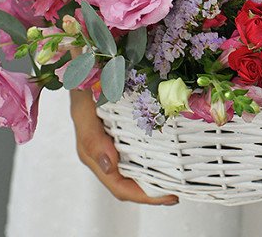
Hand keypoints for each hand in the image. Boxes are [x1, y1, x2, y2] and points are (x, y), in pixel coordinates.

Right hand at [70, 89, 178, 204]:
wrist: (81, 64)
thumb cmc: (82, 86)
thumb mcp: (83, 110)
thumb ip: (91, 138)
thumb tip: (109, 167)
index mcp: (93, 154)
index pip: (120, 186)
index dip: (145, 196)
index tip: (169, 196)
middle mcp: (104, 153)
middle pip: (130, 183)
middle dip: (154, 191)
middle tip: (180, 191)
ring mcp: (113, 143)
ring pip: (135, 170)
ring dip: (156, 177)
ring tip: (178, 179)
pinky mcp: (122, 131)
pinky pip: (139, 151)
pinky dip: (155, 157)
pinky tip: (170, 155)